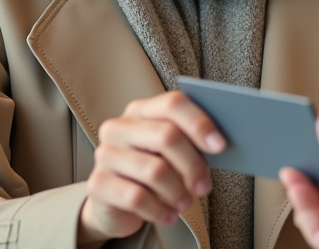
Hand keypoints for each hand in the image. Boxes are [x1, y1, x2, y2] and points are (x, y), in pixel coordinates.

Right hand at [78, 91, 225, 247]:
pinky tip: (168, 215)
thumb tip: (221, 145)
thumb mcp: (170, 153)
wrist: (116, 202)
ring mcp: (105, 154)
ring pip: (154, 170)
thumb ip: (190, 143)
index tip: (221, 146)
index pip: (173, 104)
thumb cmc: (151, 170)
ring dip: (177, 192)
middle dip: (193, 165)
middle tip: (204, 186)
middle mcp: (119, 127)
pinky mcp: (97, 183)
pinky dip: (159, 210)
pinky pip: (137, 197)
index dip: (200, 123)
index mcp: (141, 110)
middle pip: (167, 136)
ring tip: (185, 203)